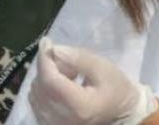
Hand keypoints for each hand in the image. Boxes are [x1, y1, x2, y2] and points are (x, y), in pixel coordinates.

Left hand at [30, 39, 158, 124]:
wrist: (122, 114)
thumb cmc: (115, 90)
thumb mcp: (103, 68)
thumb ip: (78, 58)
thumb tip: (53, 50)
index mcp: (79, 107)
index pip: (50, 80)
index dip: (44, 58)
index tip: (47, 41)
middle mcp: (62, 120)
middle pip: (41, 86)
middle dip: (49, 68)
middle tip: (68, 63)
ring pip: (35, 93)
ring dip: (46, 79)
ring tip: (68, 76)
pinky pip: (36, 103)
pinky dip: (44, 90)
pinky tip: (61, 87)